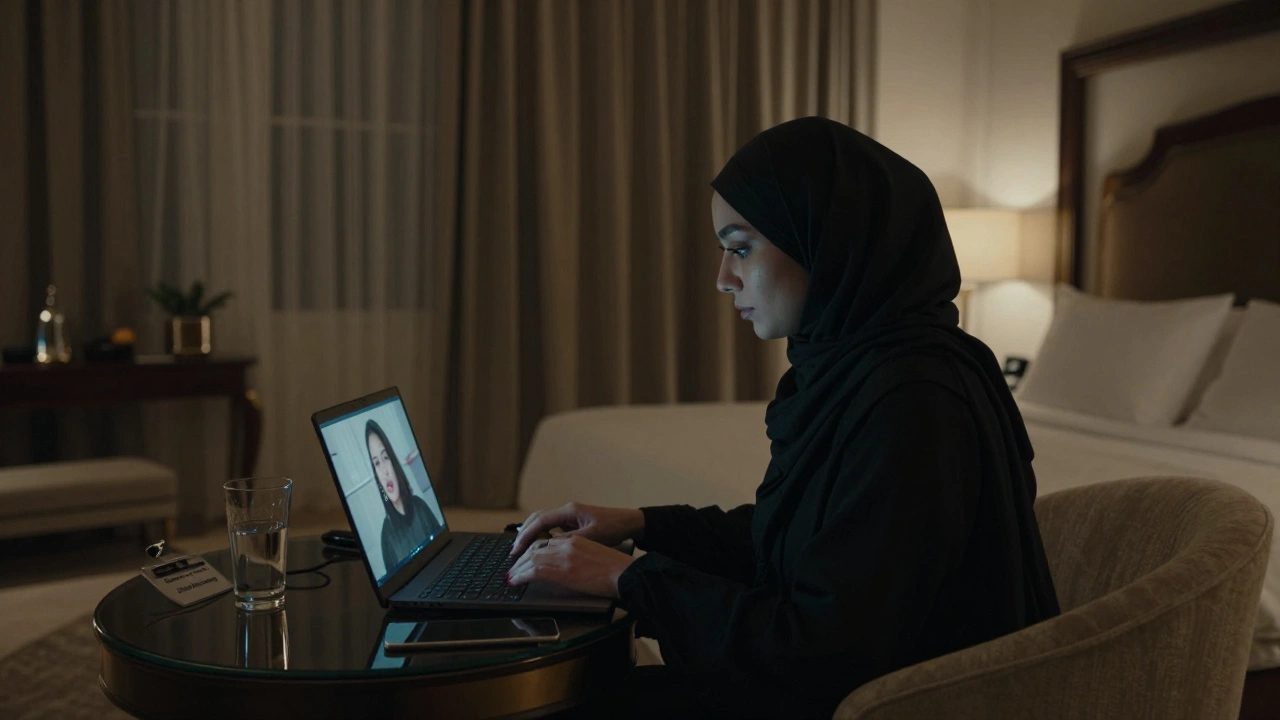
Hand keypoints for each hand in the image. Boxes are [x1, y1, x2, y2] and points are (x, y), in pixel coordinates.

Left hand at [507, 536, 635, 597]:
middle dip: (521, 559)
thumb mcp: (593, 555)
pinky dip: (522, 575)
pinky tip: (516, 581)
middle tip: (512, 569)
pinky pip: (535, 570)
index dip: (531, 550)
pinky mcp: (563, 570)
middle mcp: (567, 544)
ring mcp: (564, 556)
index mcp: (575, 539)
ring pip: (531, 558)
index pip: (545, 541)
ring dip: (518, 568)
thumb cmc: (615, 569)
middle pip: (535, 547)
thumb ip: (576, 556)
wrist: (625, 574)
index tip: (524, 559)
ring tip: (511, 577)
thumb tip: (563, 566)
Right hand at [509, 502, 643, 556]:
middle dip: (523, 534)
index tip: (516, 550)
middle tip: (514, 551)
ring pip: (542, 522)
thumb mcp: (591, 537)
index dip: (525, 536)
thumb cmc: (614, 528)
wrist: (629, 522)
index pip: (539, 522)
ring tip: (521, 550)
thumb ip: (570, 540)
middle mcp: (567, 510)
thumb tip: (549, 545)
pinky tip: (537, 547)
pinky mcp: (573, 522)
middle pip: (537, 519)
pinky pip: (551, 527)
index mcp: (569, 511)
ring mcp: (569, 515)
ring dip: (530, 534)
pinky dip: (540, 535)